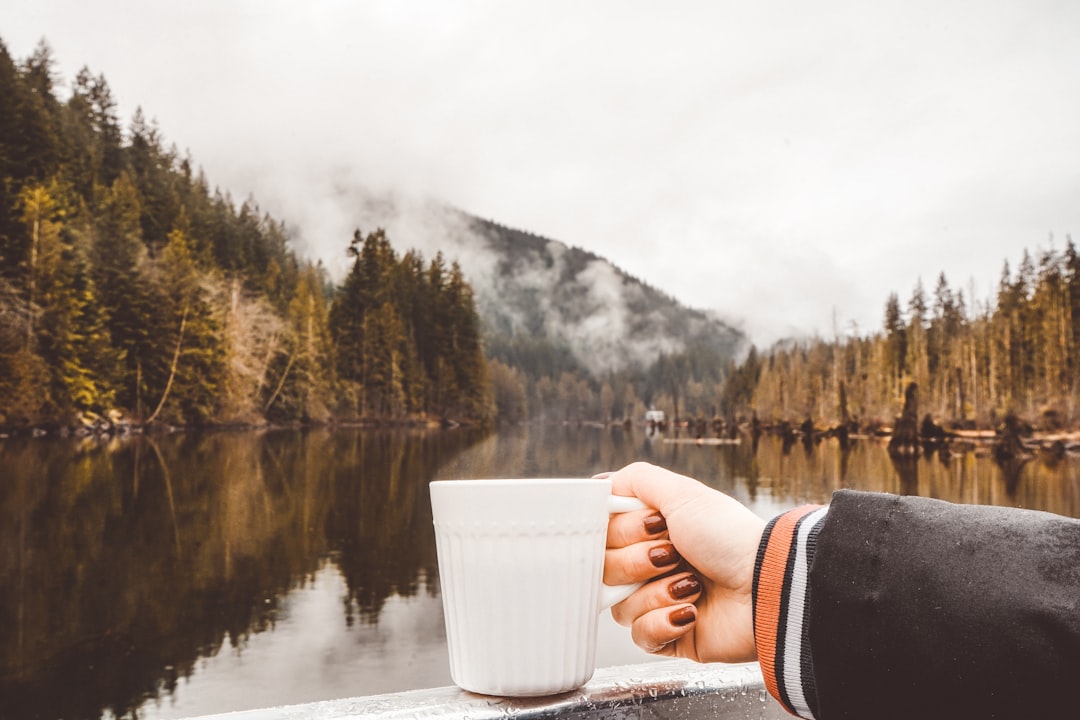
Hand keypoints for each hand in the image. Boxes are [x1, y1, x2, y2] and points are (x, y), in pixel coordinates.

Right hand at [602, 462, 764, 662]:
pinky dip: (664, 622)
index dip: (621, 531)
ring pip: (618, 606)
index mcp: (650, 531)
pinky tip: (692, 611)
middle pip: (605, 569)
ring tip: (692, 585)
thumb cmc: (729, 538)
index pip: (603, 535)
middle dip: (640, 560)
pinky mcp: (670, 637)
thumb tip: (600, 484)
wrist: (766, 587)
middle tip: (674, 553)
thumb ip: (635, 480)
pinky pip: (639, 635)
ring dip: (656, 591)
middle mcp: (651, 565)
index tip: (652, 524)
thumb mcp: (683, 494)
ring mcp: (659, 601)